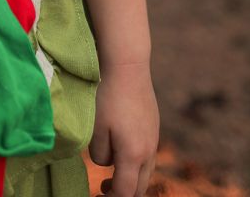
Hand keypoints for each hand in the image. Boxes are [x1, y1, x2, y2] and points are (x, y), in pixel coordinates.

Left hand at [90, 61, 158, 196]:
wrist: (127, 66)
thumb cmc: (106, 96)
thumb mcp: (96, 128)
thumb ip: (100, 154)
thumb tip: (107, 163)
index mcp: (133, 155)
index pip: (126, 192)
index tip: (97, 195)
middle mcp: (149, 150)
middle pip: (140, 187)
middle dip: (123, 192)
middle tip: (103, 188)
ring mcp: (153, 137)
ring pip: (146, 171)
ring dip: (131, 177)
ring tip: (111, 171)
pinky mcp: (153, 125)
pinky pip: (147, 154)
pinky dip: (136, 161)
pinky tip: (121, 147)